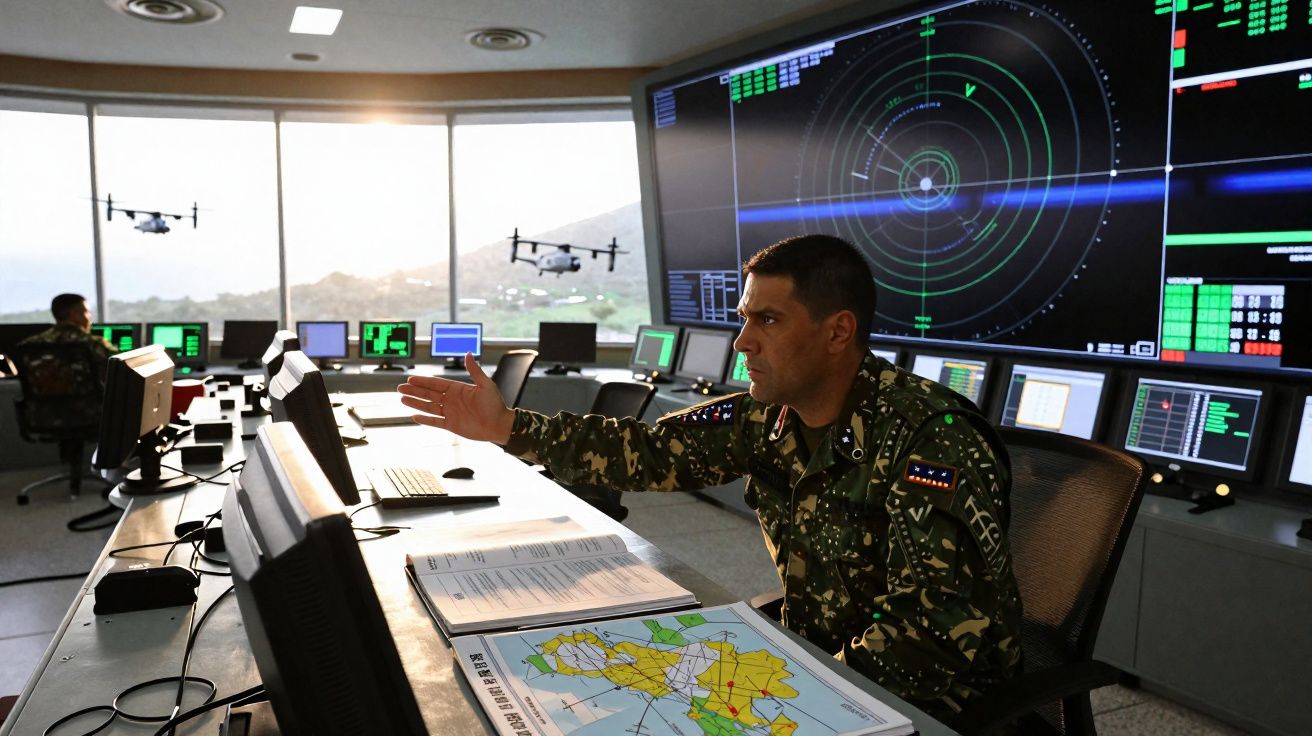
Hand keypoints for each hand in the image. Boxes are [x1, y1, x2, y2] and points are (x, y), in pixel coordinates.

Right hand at [397, 352, 515, 443]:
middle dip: (414, 391)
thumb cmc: (495, 405)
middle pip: (429, 394)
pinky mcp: (451, 425)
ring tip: (402, 399)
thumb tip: (468, 353)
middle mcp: (452, 400)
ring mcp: (450, 413)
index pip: (436, 384)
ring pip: (429, 407)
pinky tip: (414, 416)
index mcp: (458, 389)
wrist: (499, 425)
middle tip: (400, 388)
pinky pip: (435, 422)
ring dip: (416, 403)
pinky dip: (425, 420)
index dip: (423, 382)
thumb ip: (474, 370)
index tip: (410, 379)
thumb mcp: (485, 385)